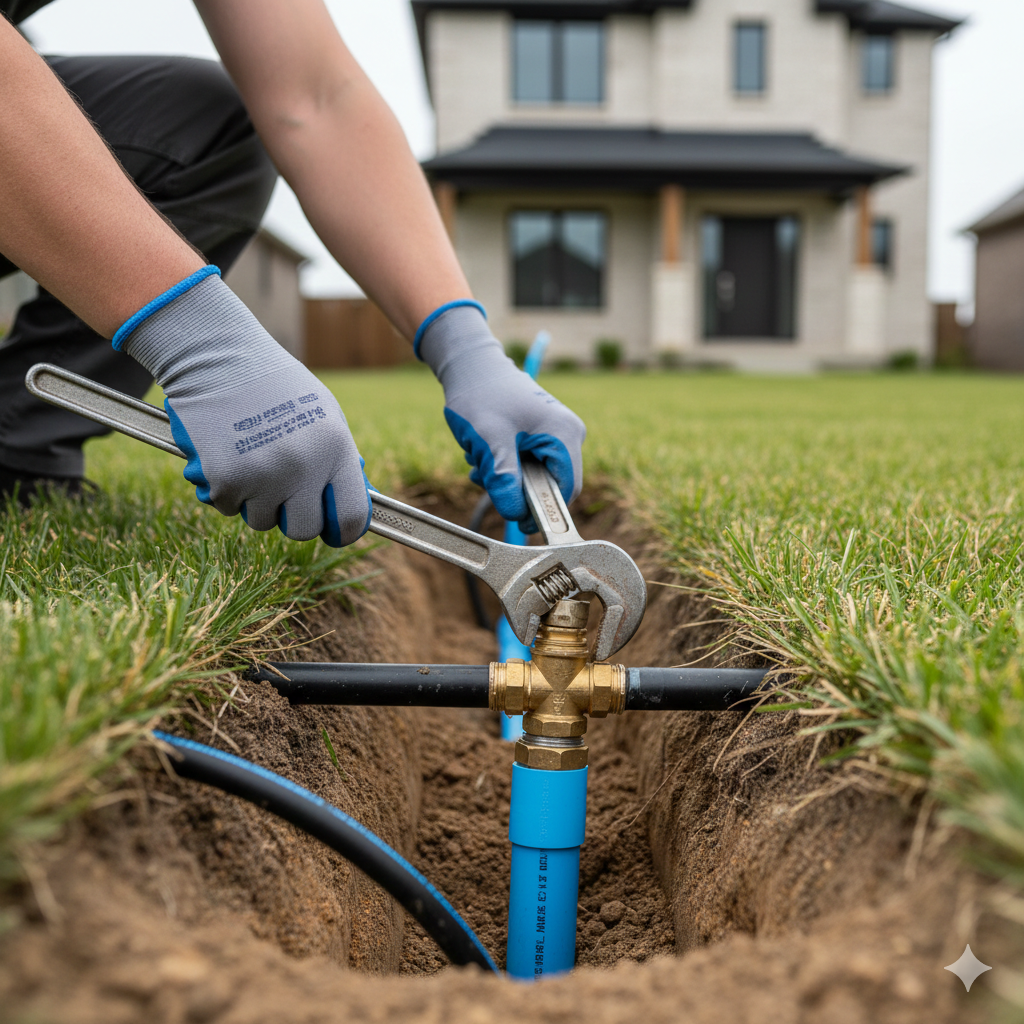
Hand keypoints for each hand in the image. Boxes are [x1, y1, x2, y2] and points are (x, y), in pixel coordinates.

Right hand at [114, 268, 370, 545]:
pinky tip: (227, 454)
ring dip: (257, 500)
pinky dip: (227, 489)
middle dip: (294, 517)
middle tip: (283, 493)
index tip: (334, 531)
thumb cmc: (276, 386)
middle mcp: (302, 467)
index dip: (343, 531)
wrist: (217, 357)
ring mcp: (262, 477)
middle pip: (304, 529)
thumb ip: (340, 460)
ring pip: (263, 521)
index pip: (350, 516)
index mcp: (335, 449)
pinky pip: (229, 508)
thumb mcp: (324, 414)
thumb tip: (360, 502)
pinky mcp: (223, 481)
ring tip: (252, 458)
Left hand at [417, 302, 585, 528]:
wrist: (471, 365)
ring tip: (480, 462)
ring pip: (537, 478)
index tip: (516, 519)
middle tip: (485, 479)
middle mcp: (568, 434)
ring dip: (506, 480)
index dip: (544, 511)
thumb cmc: (481, 396)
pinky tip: (485, 456)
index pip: (567, 490)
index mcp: (564, 434)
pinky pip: (530, 466)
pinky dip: (506, 469)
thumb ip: (504, 479)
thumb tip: (516, 515)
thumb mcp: (490, 442)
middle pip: (552, 486)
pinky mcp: (543, 435)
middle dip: (518, 491)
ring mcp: (557, 434)